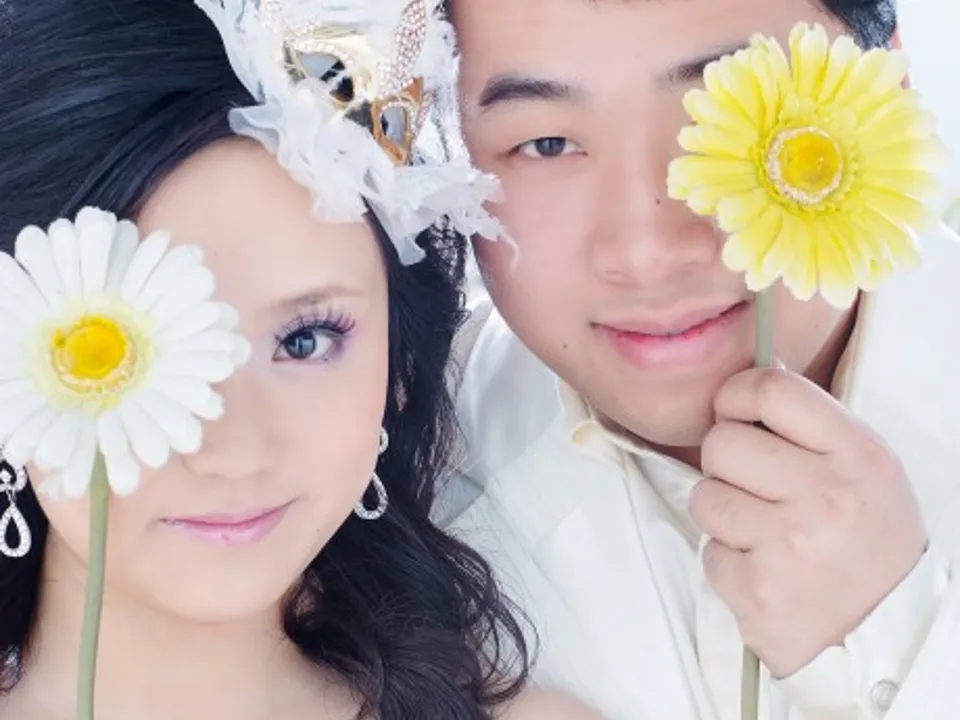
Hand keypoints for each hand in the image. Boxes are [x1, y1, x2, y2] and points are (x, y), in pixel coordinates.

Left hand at [690, 365, 925, 677]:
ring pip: (704, 495)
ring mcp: (790, 544)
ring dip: (722, 514)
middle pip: (722, 441)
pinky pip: (708, 550)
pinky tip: (763, 568)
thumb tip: (759, 369)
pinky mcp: (758, 589)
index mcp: (856, 454)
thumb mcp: (863, 469)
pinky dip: (726, 560)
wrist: (885, 636)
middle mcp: (826, 495)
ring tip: (761, 532)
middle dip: (726, 464)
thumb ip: (810, 422)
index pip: (770, 388)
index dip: (736, 396)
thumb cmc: (866, 542)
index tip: (737, 414)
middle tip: (754, 488)